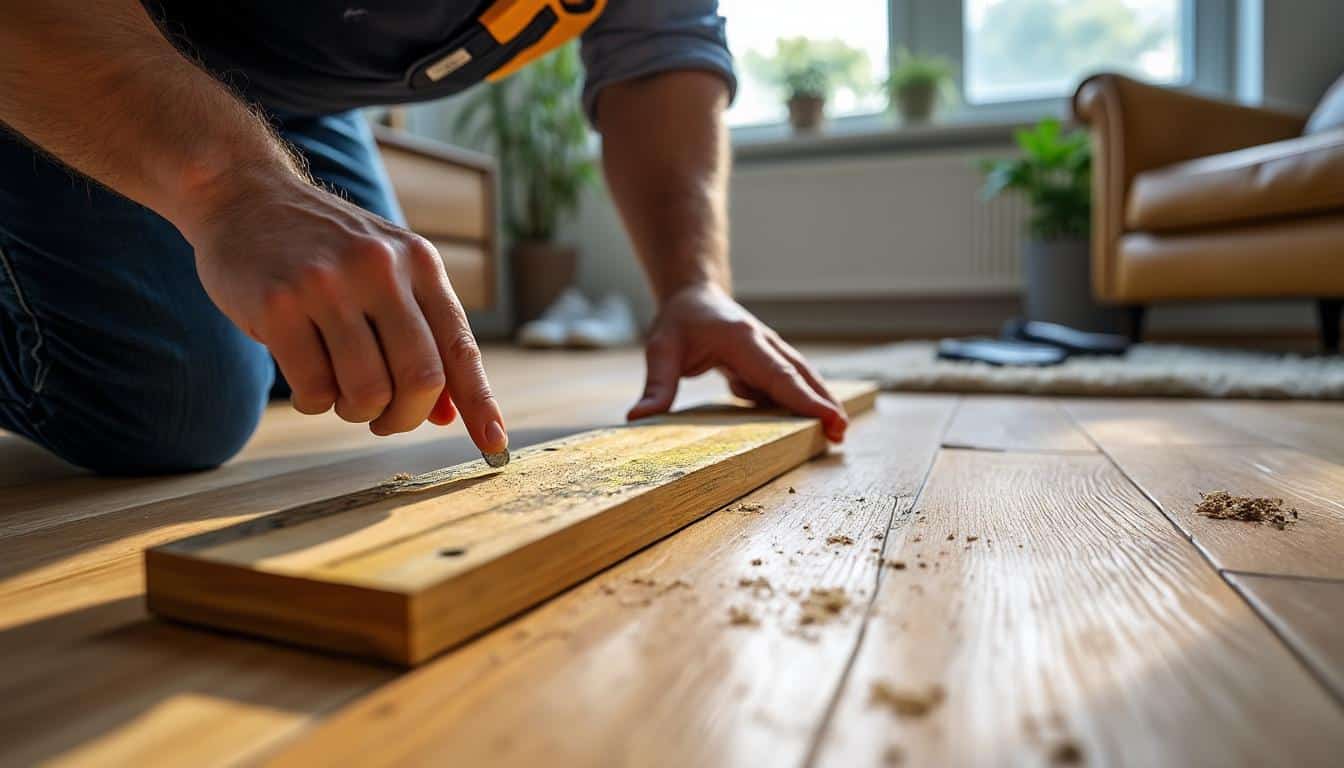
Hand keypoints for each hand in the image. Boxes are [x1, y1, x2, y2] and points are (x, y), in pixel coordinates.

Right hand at [187, 172, 507, 452]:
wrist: (246, 195)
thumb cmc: (325, 250)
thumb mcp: (388, 274)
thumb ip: (422, 336)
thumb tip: (446, 414)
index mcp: (420, 263)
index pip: (461, 346)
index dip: (480, 403)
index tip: (495, 445)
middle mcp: (381, 268)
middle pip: (420, 378)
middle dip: (404, 416)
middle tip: (384, 419)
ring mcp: (327, 284)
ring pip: (367, 391)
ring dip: (356, 411)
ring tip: (340, 389)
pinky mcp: (277, 304)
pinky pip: (314, 389)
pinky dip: (315, 403)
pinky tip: (307, 379)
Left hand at [628, 284, 847, 441]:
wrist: (694, 295)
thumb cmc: (679, 321)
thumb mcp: (661, 349)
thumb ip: (657, 384)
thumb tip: (638, 418)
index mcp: (742, 339)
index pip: (778, 373)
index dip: (804, 398)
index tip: (828, 418)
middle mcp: (764, 343)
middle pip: (800, 376)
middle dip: (823, 403)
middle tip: (840, 433)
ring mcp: (769, 352)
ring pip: (800, 378)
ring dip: (819, 402)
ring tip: (836, 433)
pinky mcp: (768, 363)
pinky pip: (788, 383)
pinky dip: (802, 401)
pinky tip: (809, 424)